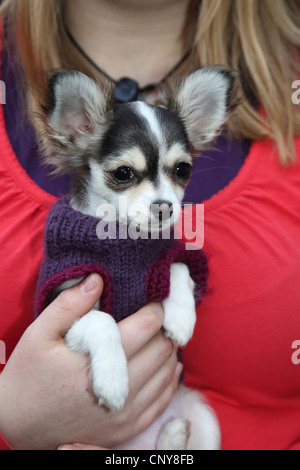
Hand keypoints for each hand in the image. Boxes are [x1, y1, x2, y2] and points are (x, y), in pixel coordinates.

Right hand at [0, 274, 180, 449]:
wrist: (20, 427)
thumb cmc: (29, 376)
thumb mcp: (39, 335)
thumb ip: (69, 305)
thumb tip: (97, 279)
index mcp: (97, 365)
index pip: (146, 328)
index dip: (156, 309)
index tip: (153, 299)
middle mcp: (119, 393)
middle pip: (162, 349)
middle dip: (164, 329)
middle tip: (156, 317)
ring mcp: (125, 415)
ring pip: (167, 373)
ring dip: (168, 351)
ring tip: (157, 337)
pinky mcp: (127, 429)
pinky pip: (163, 400)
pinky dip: (169, 379)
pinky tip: (167, 366)